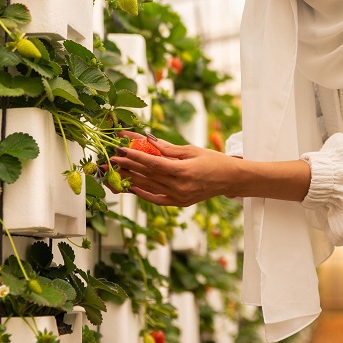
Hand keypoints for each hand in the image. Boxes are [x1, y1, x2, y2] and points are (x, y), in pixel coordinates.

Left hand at [108, 131, 238, 205]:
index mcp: (183, 171)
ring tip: (116, 171)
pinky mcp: (179, 203)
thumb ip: (167, 148)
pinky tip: (131, 187)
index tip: (120, 149)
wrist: (230, 179)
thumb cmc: (214, 161)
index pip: (152, 163)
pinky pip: (156, 199)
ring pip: (149, 187)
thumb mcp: (191, 150)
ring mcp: (179, 197)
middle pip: (147, 175)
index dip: (134, 156)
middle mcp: (179, 187)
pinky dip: (143, 193)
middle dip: (128, 165)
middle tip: (111, 158)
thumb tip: (147, 139)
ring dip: (131, 178)